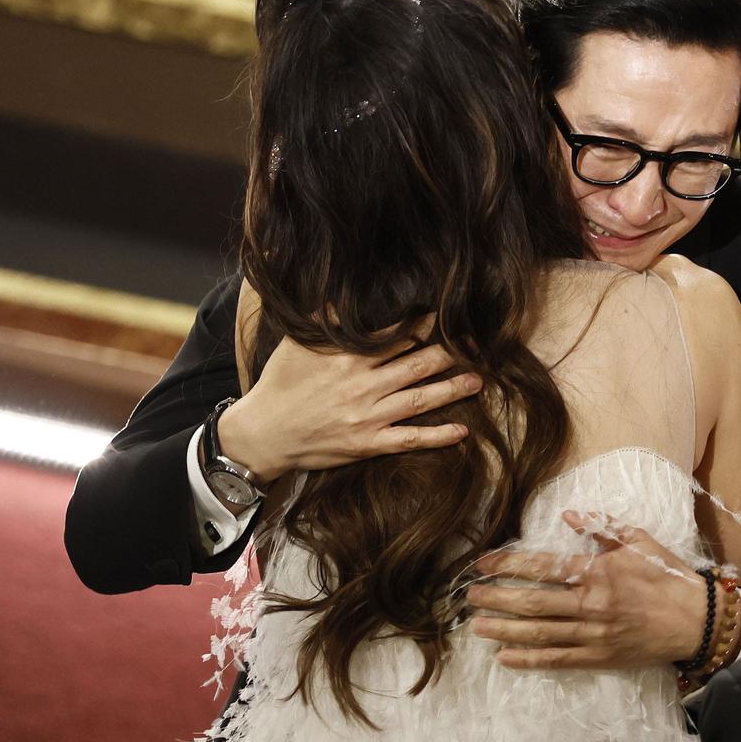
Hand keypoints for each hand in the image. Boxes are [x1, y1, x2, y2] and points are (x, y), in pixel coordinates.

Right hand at [218, 333, 477, 483]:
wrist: (263, 434)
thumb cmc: (280, 385)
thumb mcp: (296, 345)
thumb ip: (324, 322)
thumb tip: (339, 296)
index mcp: (347, 358)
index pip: (396, 337)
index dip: (424, 327)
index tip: (447, 318)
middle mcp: (362, 386)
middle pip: (416, 365)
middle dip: (449, 354)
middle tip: (476, 346)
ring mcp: (367, 417)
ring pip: (419, 399)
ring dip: (452, 390)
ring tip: (478, 381)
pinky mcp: (367, 445)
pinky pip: (409, 439)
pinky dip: (437, 436)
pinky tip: (461, 431)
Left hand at [467, 514, 710, 669]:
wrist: (698, 622)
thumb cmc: (670, 577)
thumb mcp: (641, 542)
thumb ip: (603, 528)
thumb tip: (569, 515)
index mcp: (599, 572)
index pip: (544, 566)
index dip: (510, 564)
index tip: (484, 563)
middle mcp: (591, 604)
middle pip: (533, 602)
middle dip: (497, 598)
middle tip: (469, 596)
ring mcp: (594, 635)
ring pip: (539, 633)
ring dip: (504, 629)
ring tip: (476, 625)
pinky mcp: (600, 658)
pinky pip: (558, 660)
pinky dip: (529, 659)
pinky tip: (504, 657)